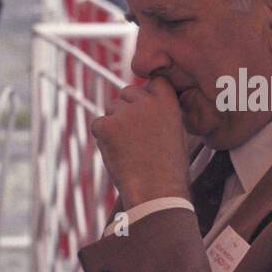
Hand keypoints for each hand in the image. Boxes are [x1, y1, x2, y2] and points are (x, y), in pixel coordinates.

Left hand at [90, 76, 190, 209]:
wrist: (156, 191)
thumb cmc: (168, 169)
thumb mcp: (174, 132)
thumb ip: (159, 112)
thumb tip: (139, 101)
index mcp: (168, 102)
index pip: (154, 80)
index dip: (146, 93)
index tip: (146, 109)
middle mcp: (146, 102)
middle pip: (127, 92)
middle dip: (127, 109)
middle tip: (133, 136)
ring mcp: (125, 113)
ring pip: (111, 108)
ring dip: (114, 124)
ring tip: (129, 149)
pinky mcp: (106, 126)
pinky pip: (97, 124)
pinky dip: (103, 138)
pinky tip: (117, 154)